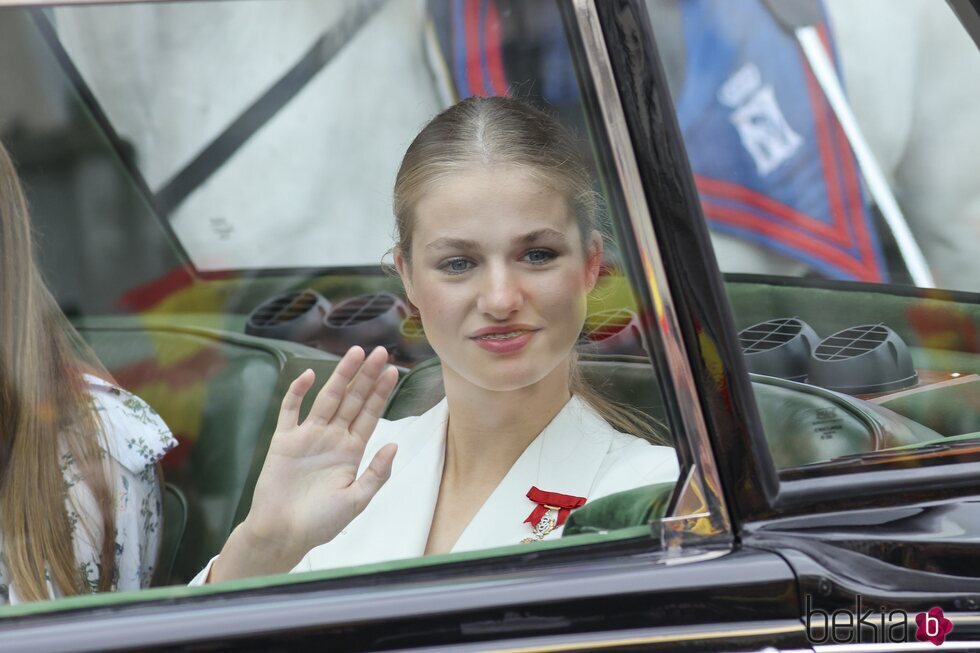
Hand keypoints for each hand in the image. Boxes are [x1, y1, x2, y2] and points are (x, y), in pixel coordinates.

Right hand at [211, 346, 399, 580]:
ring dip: (340, 376)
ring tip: (355, 353)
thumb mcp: (357, 500)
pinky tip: (309, 375)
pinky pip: (290, 411)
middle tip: (380, 352)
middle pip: (352, 400)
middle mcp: (332, 438)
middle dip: (366, 376)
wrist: (282, 533)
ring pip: (327, 399)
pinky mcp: (284, 440)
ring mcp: (308, 436)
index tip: (393, 371)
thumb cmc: (320, 522)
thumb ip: (377, 473)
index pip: (370, 414)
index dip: (381, 393)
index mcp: (351, 451)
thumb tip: (395, 444)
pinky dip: (297, 392)